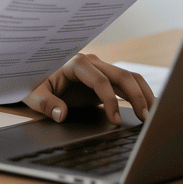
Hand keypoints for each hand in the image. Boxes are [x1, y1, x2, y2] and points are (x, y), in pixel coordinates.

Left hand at [22, 53, 153, 125]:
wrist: (32, 77)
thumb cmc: (31, 82)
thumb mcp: (31, 93)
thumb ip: (45, 103)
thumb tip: (60, 114)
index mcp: (75, 63)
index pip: (100, 81)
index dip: (110, 101)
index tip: (115, 120)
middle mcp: (91, 63)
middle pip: (121, 75)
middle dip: (136, 96)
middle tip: (146, 118)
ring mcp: (99, 70)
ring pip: (128, 77)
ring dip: (142, 94)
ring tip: (152, 115)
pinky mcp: (103, 79)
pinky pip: (125, 84)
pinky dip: (138, 94)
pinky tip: (147, 108)